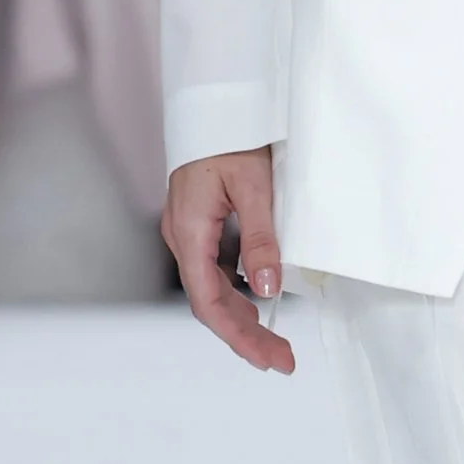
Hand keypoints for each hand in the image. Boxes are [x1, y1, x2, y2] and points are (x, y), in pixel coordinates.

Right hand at [162, 148, 293, 375]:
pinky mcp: (197, 225)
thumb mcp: (255, 187)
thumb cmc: (232, 136)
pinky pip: (212, 271)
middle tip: (281, 360)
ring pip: (210, 289)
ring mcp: (187, 232)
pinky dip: (233, 294)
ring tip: (271, 343)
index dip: (237, 336)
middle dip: (244, 335)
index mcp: (190, 231)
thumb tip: (267, 288)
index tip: (268, 358)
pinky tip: (255, 303)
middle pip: (209, 302)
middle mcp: (182, 237)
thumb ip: (261, 239)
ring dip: (239, 318)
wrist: (217, 102)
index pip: (208, 301)